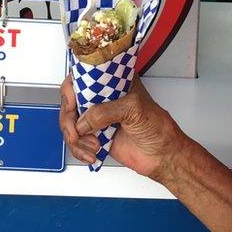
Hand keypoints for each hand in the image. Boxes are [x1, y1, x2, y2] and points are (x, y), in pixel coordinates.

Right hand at [59, 75, 181, 180]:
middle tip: (75, 131)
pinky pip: (76, 141)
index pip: (83, 75)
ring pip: (70, 123)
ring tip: (92, 145)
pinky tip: (91, 153)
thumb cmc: (158, 127)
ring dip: (75, 138)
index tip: (71, 102)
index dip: (72, 88)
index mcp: (113, 81)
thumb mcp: (134, 110)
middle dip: (68, 119)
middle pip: (70, 101)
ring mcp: (98, 117)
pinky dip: (79, 149)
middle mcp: (103, 98)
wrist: (162, 155)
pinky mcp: (95, 136)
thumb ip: (106, 112)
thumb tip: (83, 121)